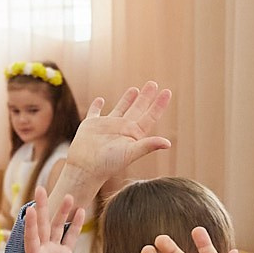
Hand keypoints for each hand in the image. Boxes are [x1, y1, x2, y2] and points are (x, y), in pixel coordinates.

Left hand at [23, 193, 85, 252]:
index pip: (31, 237)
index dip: (31, 224)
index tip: (31, 209)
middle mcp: (42, 251)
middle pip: (42, 225)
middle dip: (43, 207)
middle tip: (41, 188)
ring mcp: (53, 252)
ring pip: (57, 228)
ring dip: (62, 212)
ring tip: (69, 196)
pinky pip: (70, 237)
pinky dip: (75, 225)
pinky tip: (80, 211)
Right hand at [59, 82, 173, 194]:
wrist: (85, 169)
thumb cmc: (108, 163)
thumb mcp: (131, 153)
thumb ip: (148, 145)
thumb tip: (168, 143)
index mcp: (133, 134)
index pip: (150, 116)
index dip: (159, 104)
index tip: (167, 91)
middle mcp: (122, 129)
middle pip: (138, 109)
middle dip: (146, 97)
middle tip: (153, 84)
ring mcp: (107, 126)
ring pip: (120, 109)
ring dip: (127, 99)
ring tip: (135, 89)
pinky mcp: (91, 125)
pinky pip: (95, 112)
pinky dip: (97, 106)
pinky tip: (100, 100)